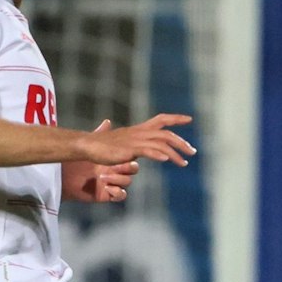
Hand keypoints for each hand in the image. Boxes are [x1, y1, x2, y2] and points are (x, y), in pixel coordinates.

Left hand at [64, 122, 140, 202]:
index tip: (125, 156)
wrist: (65, 178)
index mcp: (113, 160)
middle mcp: (114, 172)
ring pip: (127, 182)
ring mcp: (112, 183)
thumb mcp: (89, 148)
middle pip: (132, 171)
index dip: (129, 158)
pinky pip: (120, 195)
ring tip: (103, 177)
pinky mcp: (107, 194)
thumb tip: (107, 122)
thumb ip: (99, 134)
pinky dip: (117, 192)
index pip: (129, 158)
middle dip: (127, 168)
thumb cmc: (77, 163)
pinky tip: (107, 188)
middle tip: (118, 166)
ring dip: (118, 179)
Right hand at [79, 113, 194, 167]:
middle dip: (181, 142)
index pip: (161, 119)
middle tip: (192, 152)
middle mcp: (140, 132)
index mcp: (139, 129)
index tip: (189, 119)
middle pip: (166, 134)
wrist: (89, 145)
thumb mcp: (122, 141)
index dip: (175, 118)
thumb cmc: (103, 145)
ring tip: (184, 163)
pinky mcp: (129, 150)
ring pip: (161, 143)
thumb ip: (133, 144)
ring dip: (175, 153)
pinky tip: (166, 159)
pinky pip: (147, 150)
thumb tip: (137, 149)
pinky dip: (158, 154)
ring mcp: (135, 141)